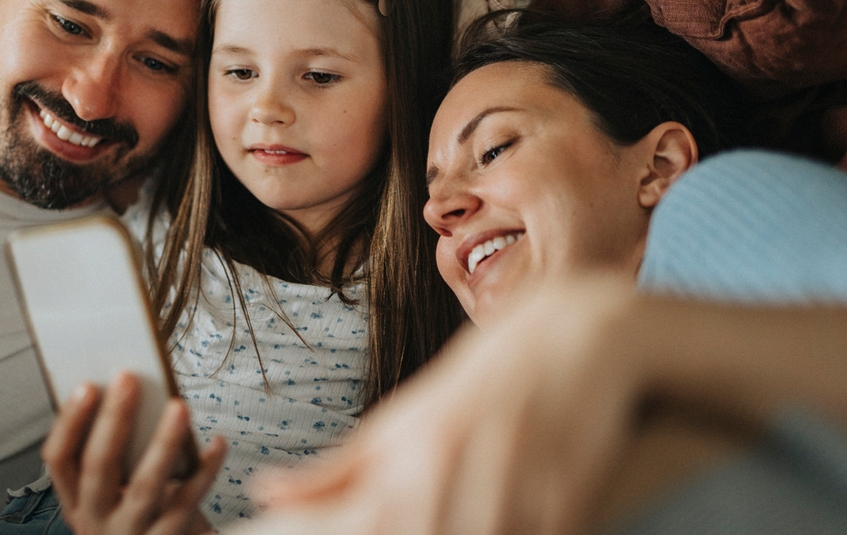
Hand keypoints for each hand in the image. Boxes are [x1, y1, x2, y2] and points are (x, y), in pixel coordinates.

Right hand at [46, 372, 225, 534]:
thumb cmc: (134, 512)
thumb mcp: (109, 491)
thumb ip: (113, 453)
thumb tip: (129, 391)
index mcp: (75, 500)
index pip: (58, 459)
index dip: (69, 421)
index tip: (86, 385)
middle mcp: (95, 520)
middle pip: (98, 467)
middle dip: (113, 419)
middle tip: (128, 378)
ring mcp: (130, 532)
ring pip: (144, 486)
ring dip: (163, 442)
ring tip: (178, 406)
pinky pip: (188, 502)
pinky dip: (205, 470)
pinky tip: (217, 443)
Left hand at [255, 276, 644, 534]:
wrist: (580, 333)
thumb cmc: (485, 378)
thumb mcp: (407, 416)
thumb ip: (341, 467)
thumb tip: (266, 492)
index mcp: (408, 453)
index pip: (362, 528)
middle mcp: (452, 470)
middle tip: (439, 512)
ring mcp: (511, 487)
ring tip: (485, 509)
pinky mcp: (568, 501)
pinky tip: (522, 516)